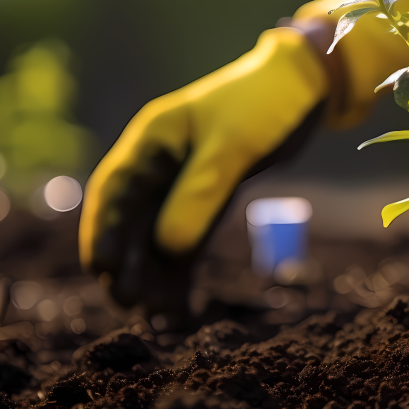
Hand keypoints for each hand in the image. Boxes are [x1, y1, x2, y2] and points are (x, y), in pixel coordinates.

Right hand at [78, 27, 327, 315]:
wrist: (305, 90)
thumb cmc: (265, 104)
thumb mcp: (234, 145)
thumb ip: (200, 192)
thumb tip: (167, 246)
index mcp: (153, 139)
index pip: (116, 189)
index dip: (105, 230)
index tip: (103, 268)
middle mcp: (160, 163)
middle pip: (131, 220)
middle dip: (127, 262)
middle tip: (128, 303)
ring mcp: (182, 184)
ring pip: (157, 237)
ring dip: (153, 276)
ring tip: (154, 319)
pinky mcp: (208, 200)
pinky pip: (187, 241)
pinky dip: (181, 272)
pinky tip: (181, 308)